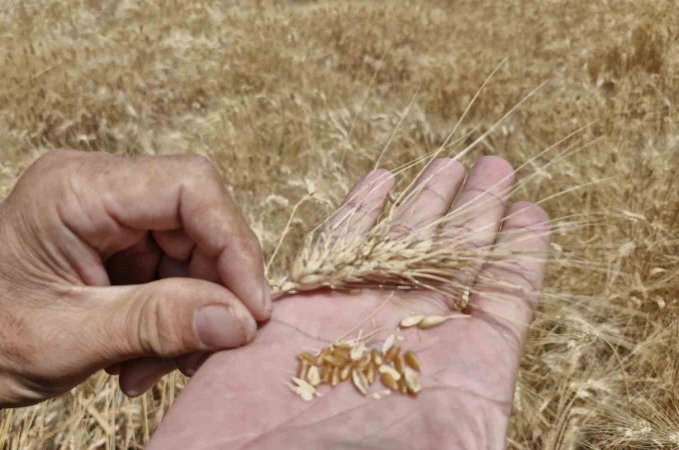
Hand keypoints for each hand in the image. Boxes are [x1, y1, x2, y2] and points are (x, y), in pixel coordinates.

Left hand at [0, 150, 270, 407]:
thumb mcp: (70, 337)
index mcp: (76, 190)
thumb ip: (156, 323)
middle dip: (213, 289)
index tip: (251, 308)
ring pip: (193, 250)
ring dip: (191, 313)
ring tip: (158, 366)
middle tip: (209, 349)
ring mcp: (109, 213)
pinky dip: (172, 318)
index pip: (189, 187)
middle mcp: (98, 188)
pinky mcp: (117, 240)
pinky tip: (145, 358)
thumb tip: (239, 321)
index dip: (234, 243)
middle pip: (199, 220)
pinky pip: (173, 270)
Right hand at [147, 156, 549, 449]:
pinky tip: (379, 182)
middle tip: (496, 167)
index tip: (531, 212)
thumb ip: (470, 423)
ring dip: (425, 203)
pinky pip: (337, 248)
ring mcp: (352, 320)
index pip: (499, 302)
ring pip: (399, 247)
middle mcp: (405, 341)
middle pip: (454, 262)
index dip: (519, 255)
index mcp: (452, 376)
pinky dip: (359, 212)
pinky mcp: (299, 307)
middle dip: (476, 212)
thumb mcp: (438, 448)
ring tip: (448, 165)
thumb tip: (498, 407)